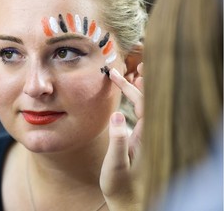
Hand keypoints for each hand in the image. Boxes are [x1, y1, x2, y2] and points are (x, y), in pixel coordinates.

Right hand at [100, 63, 143, 210]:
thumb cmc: (121, 187)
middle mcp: (147, 134)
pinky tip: (130, 96)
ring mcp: (144, 136)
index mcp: (145, 137)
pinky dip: (135, 100)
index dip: (134, 86)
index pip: (142, 104)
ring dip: (139, 90)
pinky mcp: (138, 140)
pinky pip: (139, 114)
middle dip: (139, 83)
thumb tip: (117, 115)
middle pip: (146, 101)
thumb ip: (118, 141)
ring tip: (134, 74)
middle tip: (132, 66)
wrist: (129, 202)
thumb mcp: (116, 166)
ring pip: (145, 107)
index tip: (121, 73)